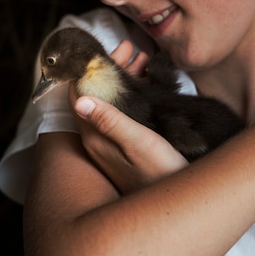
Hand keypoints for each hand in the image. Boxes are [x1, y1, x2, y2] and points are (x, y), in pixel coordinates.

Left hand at [70, 40, 187, 193]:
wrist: (176, 208)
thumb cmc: (161, 175)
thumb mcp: (139, 144)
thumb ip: (109, 121)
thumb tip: (79, 98)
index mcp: (95, 136)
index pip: (81, 93)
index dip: (92, 67)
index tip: (109, 49)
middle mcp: (98, 139)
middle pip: (95, 94)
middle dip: (111, 68)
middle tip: (131, 47)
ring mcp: (111, 143)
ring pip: (110, 101)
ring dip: (124, 78)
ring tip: (143, 59)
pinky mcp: (125, 147)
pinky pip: (122, 111)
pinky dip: (133, 93)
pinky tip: (148, 84)